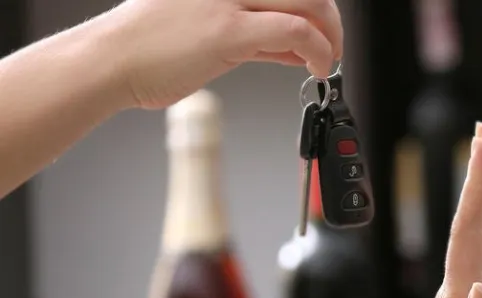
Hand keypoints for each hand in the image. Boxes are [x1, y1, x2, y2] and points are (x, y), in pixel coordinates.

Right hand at [105, 0, 343, 108]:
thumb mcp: (208, 26)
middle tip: (332, 46)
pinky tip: (318, 69)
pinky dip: (320, 52)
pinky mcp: (229, 30)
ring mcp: (229, 0)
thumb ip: (254, 32)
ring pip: (310, 1)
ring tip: (327, 59)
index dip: (313, 9)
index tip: (320, 31)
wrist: (110, 61)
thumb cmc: (149, 48)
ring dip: (331, 35)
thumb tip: (294, 45)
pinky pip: (296, 32)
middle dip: (330, 19)